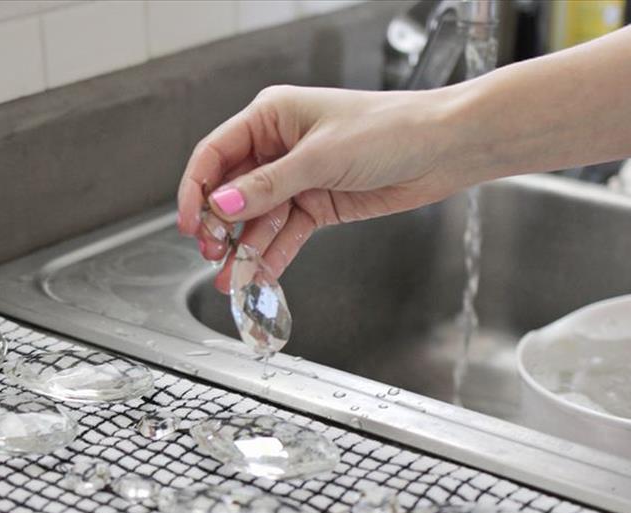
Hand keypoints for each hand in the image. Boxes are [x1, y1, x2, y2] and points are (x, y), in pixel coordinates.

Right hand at [176, 85, 474, 292]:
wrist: (442, 149)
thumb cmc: (389, 131)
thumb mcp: (320, 158)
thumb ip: (268, 186)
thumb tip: (222, 206)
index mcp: (272, 117)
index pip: (217, 154)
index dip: (196, 189)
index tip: (188, 223)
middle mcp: (280, 147)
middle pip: (234, 191)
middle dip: (219, 224)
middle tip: (210, 252)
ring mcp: (299, 178)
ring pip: (259, 218)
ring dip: (244, 248)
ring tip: (231, 278)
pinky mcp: (319, 204)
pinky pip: (286, 233)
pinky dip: (273, 255)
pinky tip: (258, 275)